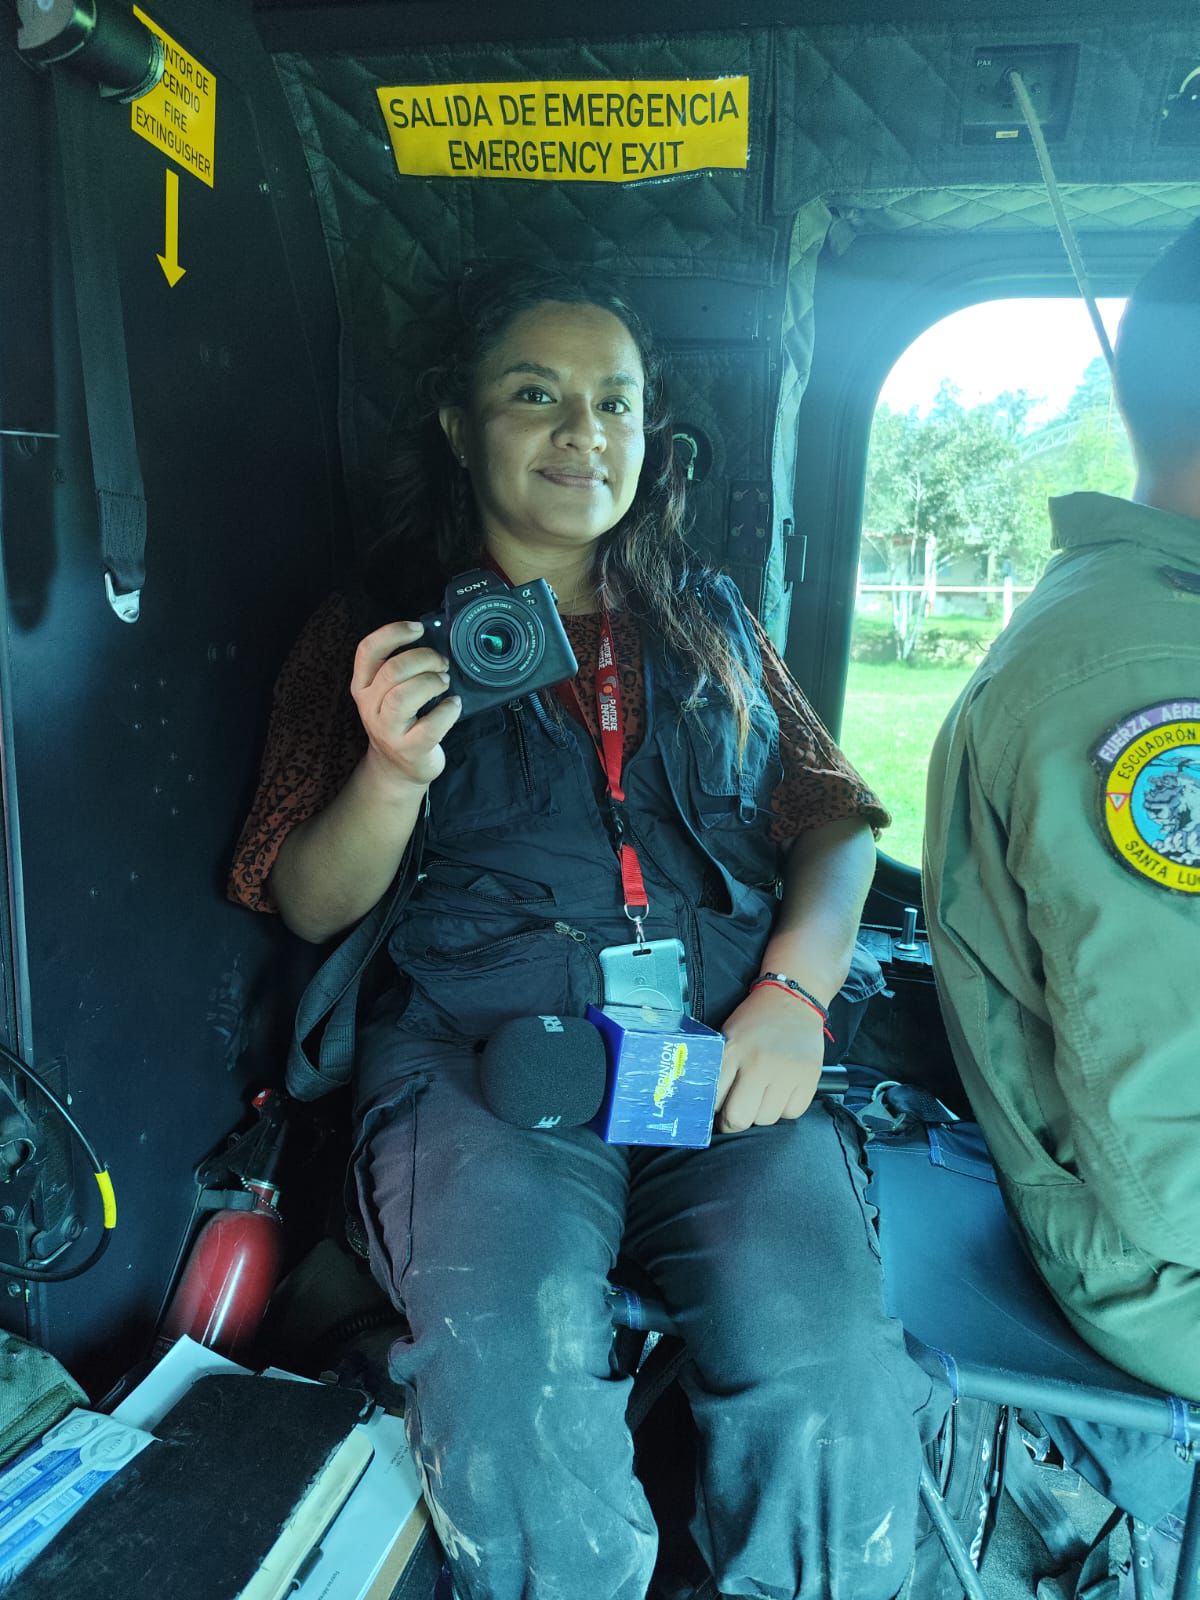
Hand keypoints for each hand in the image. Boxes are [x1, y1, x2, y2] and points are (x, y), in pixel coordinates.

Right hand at [351, 620, 463, 791]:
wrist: (396, 768)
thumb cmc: (398, 721)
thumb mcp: (386, 693)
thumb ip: (400, 668)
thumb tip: (433, 638)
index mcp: (363, 686)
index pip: (367, 650)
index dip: (393, 633)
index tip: (418, 629)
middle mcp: (370, 707)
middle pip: (391, 671)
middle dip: (423, 659)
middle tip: (442, 663)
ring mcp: (388, 730)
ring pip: (403, 697)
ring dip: (430, 683)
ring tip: (444, 682)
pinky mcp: (410, 750)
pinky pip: (430, 727)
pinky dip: (447, 711)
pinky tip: (454, 705)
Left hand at [713, 984, 824, 1132]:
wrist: (792, 999)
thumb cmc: (755, 1020)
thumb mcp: (727, 1037)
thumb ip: (719, 1069)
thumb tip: (712, 1106)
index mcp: (733, 1051)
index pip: (715, 1100)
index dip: (714, 1111)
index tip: (717, 1111)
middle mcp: (759, 1063)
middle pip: (740, 1118)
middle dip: (734, 1121)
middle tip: (737, 1112)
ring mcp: (787, 1072)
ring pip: (767, 1119)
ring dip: (761, 1112)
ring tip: (762, 1094)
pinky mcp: (809, 1077)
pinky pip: (792, 1113)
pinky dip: (785, 1108)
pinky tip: (781, 1091)